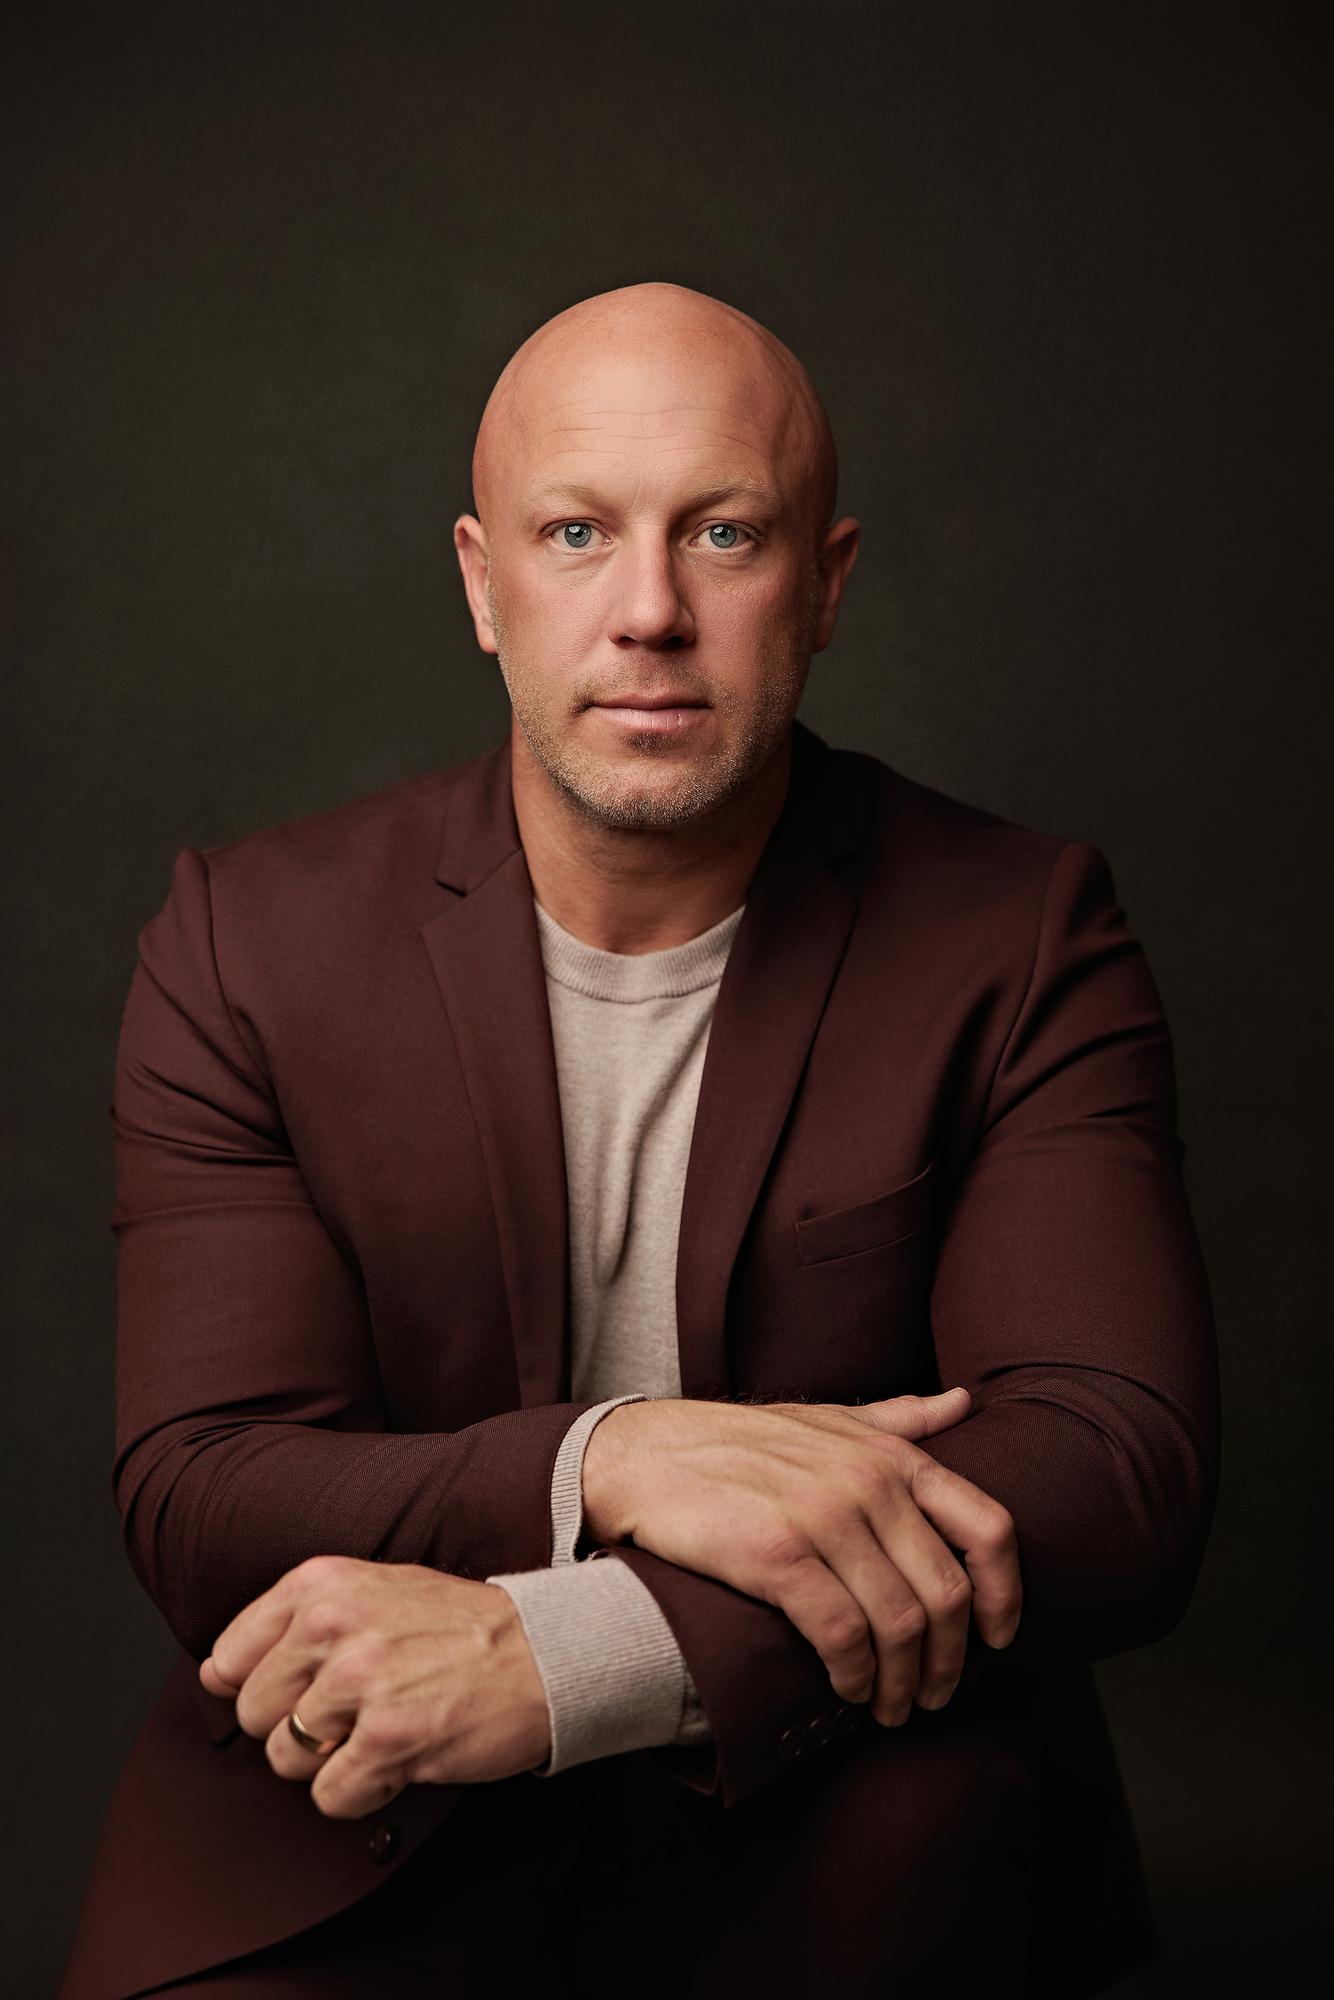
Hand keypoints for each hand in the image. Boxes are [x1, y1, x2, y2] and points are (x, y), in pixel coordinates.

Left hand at [198, 1556, 550, 1816]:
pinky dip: (363, 1791)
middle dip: (299, 1725)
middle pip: (253, 1714)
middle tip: (358, 1708)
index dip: (267, 1685)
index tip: (310, 1684)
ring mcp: (359, 1682)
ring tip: (383, 1727)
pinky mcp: (386, 1738)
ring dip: (332, 1760)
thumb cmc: (460, 1627)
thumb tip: (211, 1674)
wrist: (544, 1652)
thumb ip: (289, 1626)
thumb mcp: (373, 1592)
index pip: (229, 1657)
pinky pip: (329, 1797)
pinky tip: (400, 1756)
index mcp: (321, 1584)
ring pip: (285, 1759)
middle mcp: (333, 1625)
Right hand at [581, 1388, 1019, 1724]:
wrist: (641, 1454)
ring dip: (902, 1682)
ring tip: (889, 1706)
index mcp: (890, 1453)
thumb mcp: (826, 1419)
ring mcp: (823, 1515)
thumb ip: (898, 1419)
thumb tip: (964, 1403)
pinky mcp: (776, 1554)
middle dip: (949, 1661)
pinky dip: (854, 1675)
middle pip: (947, 1594)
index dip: (1006, 1595)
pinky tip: (846, 1688)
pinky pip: (842, 1634)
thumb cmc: (735, 1443)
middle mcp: (867, 1481)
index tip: (999, 1639)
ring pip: (899, 1624)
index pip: (988, 1527)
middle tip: (933, 1695)